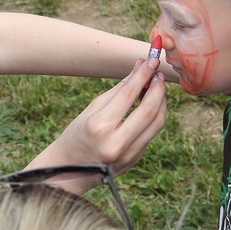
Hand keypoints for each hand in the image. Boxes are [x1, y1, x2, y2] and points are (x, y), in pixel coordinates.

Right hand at [27, 57, 166, 178]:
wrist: (69, 169)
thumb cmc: (77, 133)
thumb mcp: (92, 109)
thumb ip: (118, 91)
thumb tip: (140, 71)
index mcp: (99, 126)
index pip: (129, 95)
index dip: (143, 75)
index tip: (150, 60)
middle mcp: (116, 142)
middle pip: (150, 109)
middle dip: (158, 87)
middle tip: (157, 73)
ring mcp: (128, 154)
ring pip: (157, 122)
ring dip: (161, 101)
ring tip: (156, 87)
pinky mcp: (135, 159)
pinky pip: (151, 133)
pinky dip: (155, 115)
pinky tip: (152, 104)